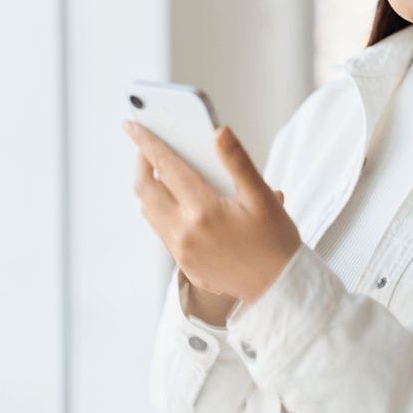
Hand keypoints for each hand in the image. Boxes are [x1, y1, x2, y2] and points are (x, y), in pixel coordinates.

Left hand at [125, 121, 300, 305]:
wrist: (280, 287)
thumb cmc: (276, 242)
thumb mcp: (262, 196)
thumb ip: (237, 161)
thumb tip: (219, 132)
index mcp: (204, 212)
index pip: (166, 167)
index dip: (147, 143)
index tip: (132, 125)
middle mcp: (185, 233)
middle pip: (145, 190)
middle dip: (141, 164)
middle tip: (146, 147)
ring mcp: (182, 252)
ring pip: (149, 212)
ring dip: (149, 188)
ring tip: (159, 171)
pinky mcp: (185, 265)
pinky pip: (161, 231)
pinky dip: (161, 210)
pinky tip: (176, 201)